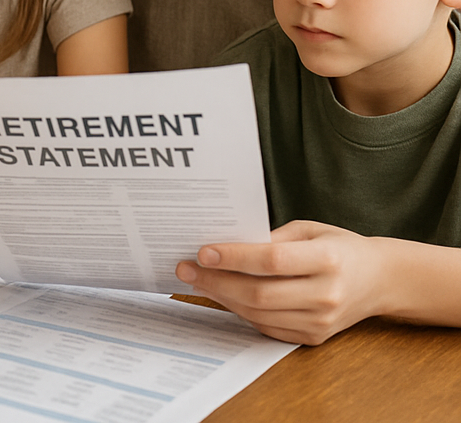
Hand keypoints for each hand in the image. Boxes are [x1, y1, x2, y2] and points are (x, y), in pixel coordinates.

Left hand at [175, 220, 387, 344]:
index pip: (271, 260)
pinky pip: (268, 327)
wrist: (380, 280)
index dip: (234, 257)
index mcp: (327, 259)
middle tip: (185, 269)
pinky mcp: (314, 337)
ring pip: (259, 314)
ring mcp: (321, 321)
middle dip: (216, 281)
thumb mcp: (308, 229)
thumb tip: (226, 245)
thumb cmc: (338, 246)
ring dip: (222, 297)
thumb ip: (271, 238)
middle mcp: (326, 294)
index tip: (202, 251)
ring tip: (197, 281)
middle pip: (260, 293)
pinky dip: (241, 311)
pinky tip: (222, 295)